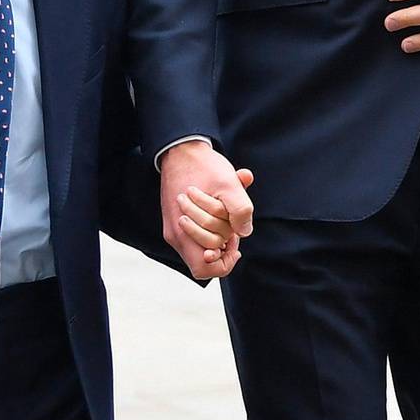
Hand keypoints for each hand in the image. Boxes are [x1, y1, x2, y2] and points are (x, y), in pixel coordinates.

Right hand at [160, 141, 253, 278]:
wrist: (182, 150)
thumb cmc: (204, 166)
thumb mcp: (229, 184)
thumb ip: (240, 210)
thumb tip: (244, 233)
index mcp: (182, 231)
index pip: (204, 269)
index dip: (224, 261)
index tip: (234, 241)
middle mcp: (176, 235)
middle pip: (205, 259)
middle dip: (223, 244)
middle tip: (233, 227)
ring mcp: (175, 229)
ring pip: (202, 246)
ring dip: (219, 234)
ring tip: (226, 217)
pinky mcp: (176, 221)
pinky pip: (197, 235)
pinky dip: (212, 226)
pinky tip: (220, 210)